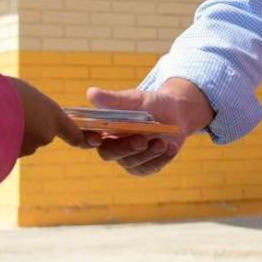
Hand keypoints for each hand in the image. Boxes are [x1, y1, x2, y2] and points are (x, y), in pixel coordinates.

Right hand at [6, 77, 85, 155]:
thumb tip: (20, 104)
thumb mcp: (22, 91)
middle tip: (9, 110)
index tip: (84, 140)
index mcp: (52, 116)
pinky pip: (6, 150)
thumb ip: (30, 102)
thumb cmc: (1, 92)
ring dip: (11, 134)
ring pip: (21, 142)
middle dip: (28, 127)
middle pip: (41, 134)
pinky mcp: (9, 160)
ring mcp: (27, 149)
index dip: (78, 137)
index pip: (73, 132)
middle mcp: (44, 136)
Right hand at [85, 78, 213, 176]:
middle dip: (125, 148)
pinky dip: (161, 159)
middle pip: (109, 154)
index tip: (98, 137)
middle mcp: (112, 145)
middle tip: (141, 140)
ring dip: (148, 154)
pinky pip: (149, 168)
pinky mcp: (144, 167)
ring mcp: (127, 159)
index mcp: (103, 127)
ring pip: (131, 163)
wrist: (175, 113)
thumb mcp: (134, 99)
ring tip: (163, 142)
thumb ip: (114, 100)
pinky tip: (170, 148)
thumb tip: (91, 93)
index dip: (87, 140)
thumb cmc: (150, 103)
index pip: (86, 138)